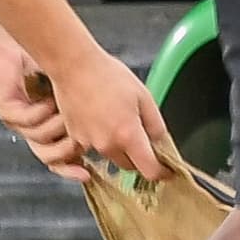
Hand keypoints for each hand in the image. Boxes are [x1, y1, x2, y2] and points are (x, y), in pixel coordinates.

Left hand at [0, 38, 79, 177]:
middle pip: (49, 157)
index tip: (90, 174)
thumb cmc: (45, 68)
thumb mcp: (71, 91)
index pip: (63, 160)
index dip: (74, 170)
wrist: (12, 48)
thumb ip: (89, 110)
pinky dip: (40, 111)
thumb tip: (120, 124)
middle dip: (66, 155)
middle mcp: (34, 131)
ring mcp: (19, 123)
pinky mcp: (7, 111)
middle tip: (81, 144)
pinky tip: (50, 100)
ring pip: (39, 140)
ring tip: (66, 113)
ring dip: (55, 128)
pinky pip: (26, 120)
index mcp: (50, 131)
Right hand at [25, 46, 178, 184]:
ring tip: (118, 117)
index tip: (166, 171)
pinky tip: (102, 116)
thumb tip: (160, 142)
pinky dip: (101, 137)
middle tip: (142, 136)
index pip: (149, 170)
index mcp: (128, 135)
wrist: (73, 66)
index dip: (161, 172)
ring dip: (119, 146)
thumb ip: (155, 124)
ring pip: (111, 155)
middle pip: (129, 166)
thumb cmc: (107, 76)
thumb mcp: (143, 95)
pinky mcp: (75, 138)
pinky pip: (94, 145)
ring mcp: (89, 143)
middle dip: (139, 157)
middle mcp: (108, 145)